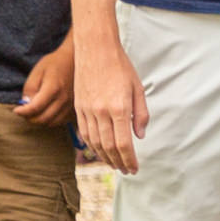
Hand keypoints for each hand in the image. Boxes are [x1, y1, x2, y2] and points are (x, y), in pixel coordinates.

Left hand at [15, 40, 75, 126]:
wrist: (75, 60)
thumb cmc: (54, 63)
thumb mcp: (37, 71)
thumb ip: (30, 88)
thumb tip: (26, 104)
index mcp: (53, 88)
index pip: (35, 108)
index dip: (23, 112)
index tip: (16, 110)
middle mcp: (63, 99)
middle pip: (43, 118)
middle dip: (29, 118)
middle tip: (23, 111)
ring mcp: (70, 104)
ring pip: (51, 123)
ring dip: (40, 120)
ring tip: (34, 112)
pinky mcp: (74, 107)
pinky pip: (60, 121)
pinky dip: (50, 120)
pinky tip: (45, 111)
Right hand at [77, 35, 146, 172]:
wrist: (95, 49)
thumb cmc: (120, 67)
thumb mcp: (138, 89)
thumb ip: (140, 114)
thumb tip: (140, 136)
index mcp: (118, 108)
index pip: (123, 143)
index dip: (129, 159)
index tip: (134, 168)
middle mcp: (100, 112)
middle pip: (108, 146)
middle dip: (118, 162)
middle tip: (126, 170)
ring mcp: (86, 110)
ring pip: (94, 142)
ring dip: (105, 157)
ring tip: (115, 164)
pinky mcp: (78, 107)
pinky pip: (84, 132)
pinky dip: (91, 145)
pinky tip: (99, 151)